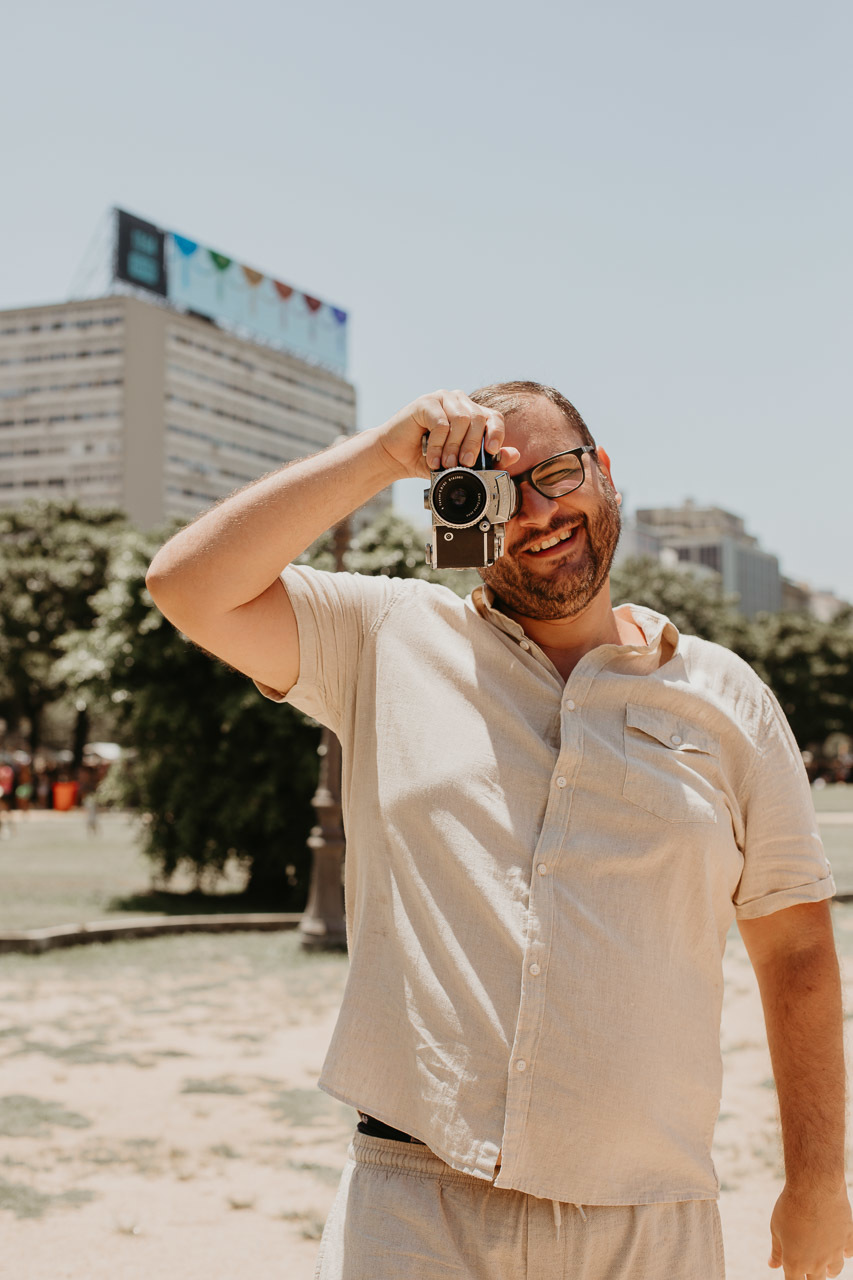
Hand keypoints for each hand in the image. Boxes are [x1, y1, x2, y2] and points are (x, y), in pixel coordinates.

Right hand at [375, 389, 519, 479]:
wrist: (395, 457)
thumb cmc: (427, 459)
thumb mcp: (459, 464)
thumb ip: (487, 459)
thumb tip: (515, 454)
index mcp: (471, 413)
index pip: (494, 417)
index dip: (497, 433)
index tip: (492, 451)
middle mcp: (459, 402)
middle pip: (478, 418)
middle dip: (473, 446)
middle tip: (464, 465)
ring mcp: (442, 399)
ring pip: (461, 419)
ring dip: (454, 446)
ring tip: (445, 464)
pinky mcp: (425, 402)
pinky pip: (441, 422)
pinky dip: (439, 443)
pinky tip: (432, 456)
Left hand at [769, 1182, 852, 1277]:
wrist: (814, 1188)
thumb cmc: (790, 1207)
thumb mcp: (776, 1228)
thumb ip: (777, 1250)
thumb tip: (772, 1265)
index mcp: (795, 1262)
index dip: (793, 1279)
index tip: (792, 1273)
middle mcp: (816, 1263)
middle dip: (812, 1277)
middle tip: (808, 1269)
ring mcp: (834, 1252)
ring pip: (834, 1270)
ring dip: (829, 1268)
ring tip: (825, 1263)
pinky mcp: (847, 1239)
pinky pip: (848, 1252)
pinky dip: (845, 1251)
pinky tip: (842, 1248)